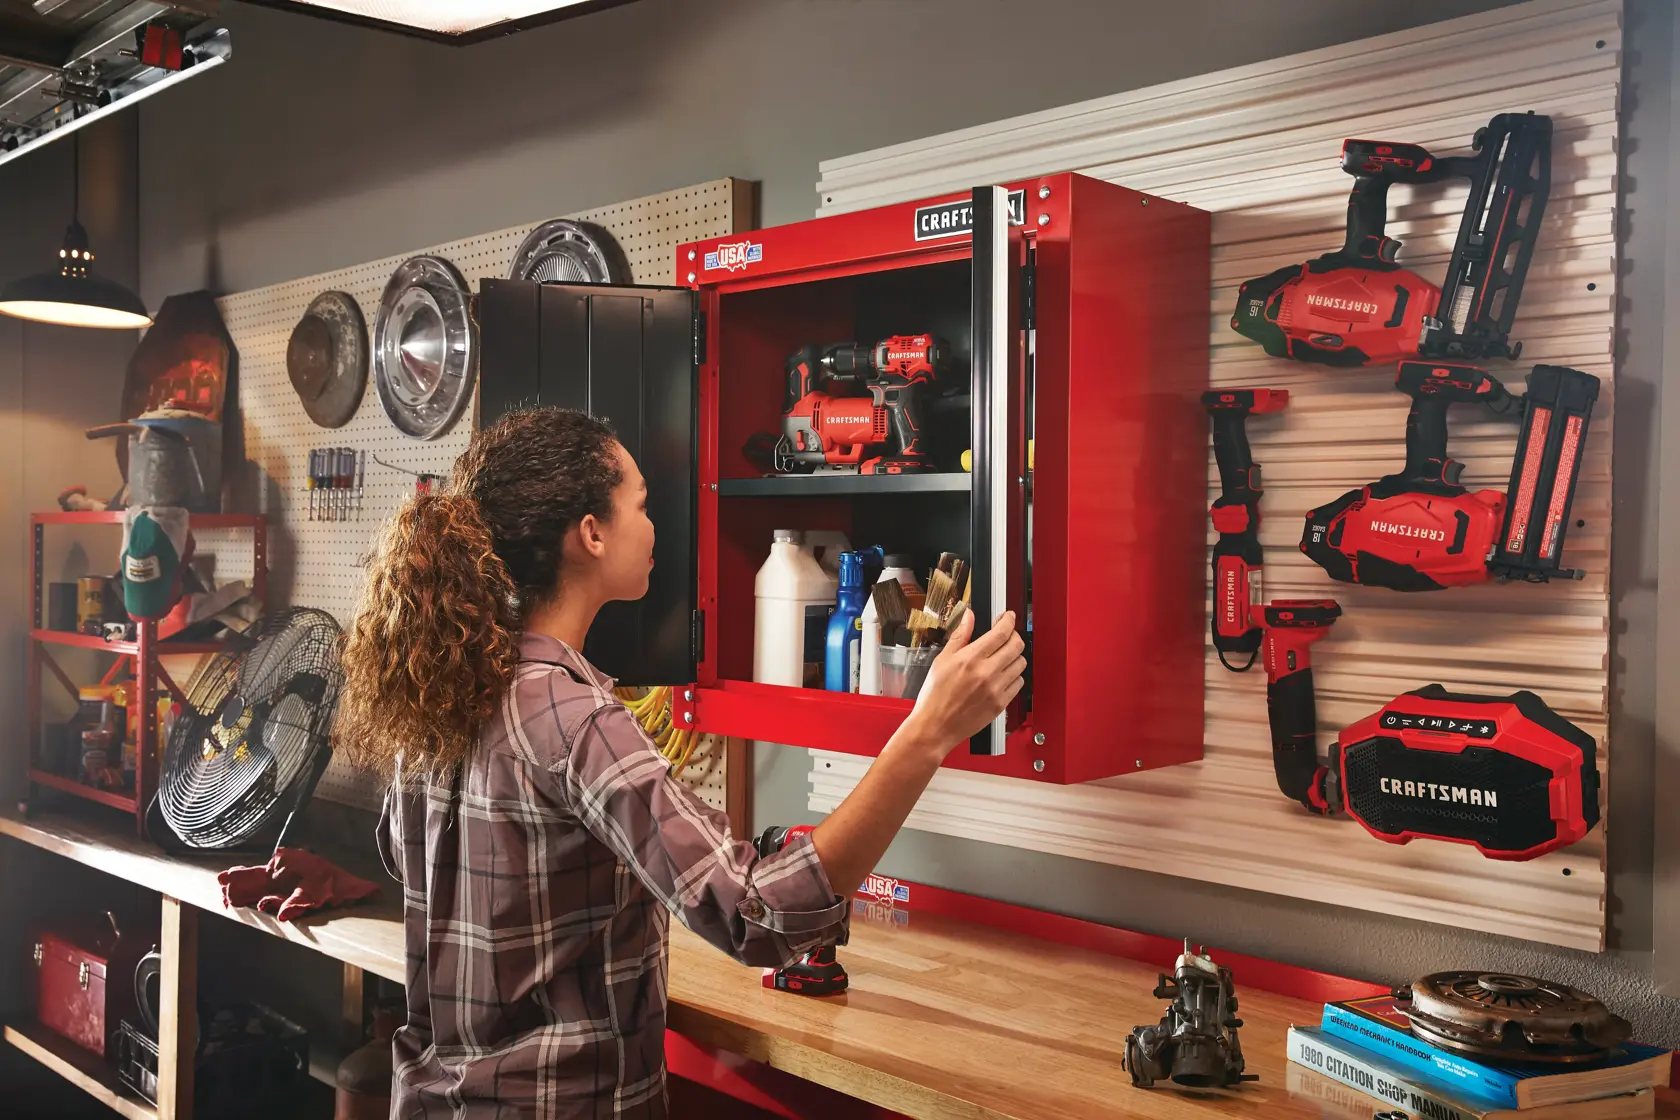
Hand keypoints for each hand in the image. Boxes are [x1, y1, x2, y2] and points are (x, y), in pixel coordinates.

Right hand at [902, 610, 1024, 758]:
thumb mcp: (942, 660)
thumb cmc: (934, 696)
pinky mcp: (1001, 704)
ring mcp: (996, 689)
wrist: (935, 726)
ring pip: (1020, 664)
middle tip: (1006, 636)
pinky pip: (1019, 684)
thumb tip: (969, 617)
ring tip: (1003, 657)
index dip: (1008, 621)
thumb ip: (960, 636)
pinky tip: (1001, 676)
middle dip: (1014, 636)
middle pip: (1016, 645)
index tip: (1008, 617)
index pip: (1001, 632)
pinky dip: (1013, 676)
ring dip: (1014, 656)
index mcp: (971, 659)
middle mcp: (987, 673)